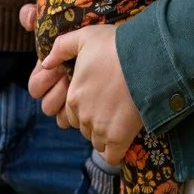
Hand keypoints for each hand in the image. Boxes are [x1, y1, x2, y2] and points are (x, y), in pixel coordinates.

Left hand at [34, 24, 142, 161]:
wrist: (146, 59)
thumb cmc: (116, 46)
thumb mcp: (84, 37)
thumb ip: (62, 47)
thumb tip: (46, 62)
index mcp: (73, 96)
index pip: (70, 114)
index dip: (84, 109)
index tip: (99, 101)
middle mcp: (82, 115)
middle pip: (84, 128)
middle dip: (95, 123)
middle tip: (113, 109)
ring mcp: (100, 128)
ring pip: (98, 142)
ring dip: (106, 136)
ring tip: (121, 120)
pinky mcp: (119, 138)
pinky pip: (111, 157)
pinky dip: (115, 152)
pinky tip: (123, 141)